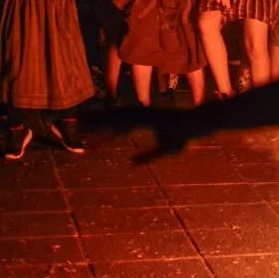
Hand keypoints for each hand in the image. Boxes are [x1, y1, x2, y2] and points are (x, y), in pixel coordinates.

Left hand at [84, 104, 208, 163]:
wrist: (199, 124)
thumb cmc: (185, 135)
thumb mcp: (165, 150)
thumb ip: (148, 156)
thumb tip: (130, 163)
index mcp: (143, 122)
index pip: (118, 127)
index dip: (103, 133)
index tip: (88, 141)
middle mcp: (141, 115)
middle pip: (114, 120)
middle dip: (96, 125)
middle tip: (78, 131)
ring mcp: (145, 114)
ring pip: (118, 118)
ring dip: (101, 123)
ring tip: (84, 129)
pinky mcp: (150, 116)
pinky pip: (129, 121)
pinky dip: (116, 124)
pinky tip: (104, 129)